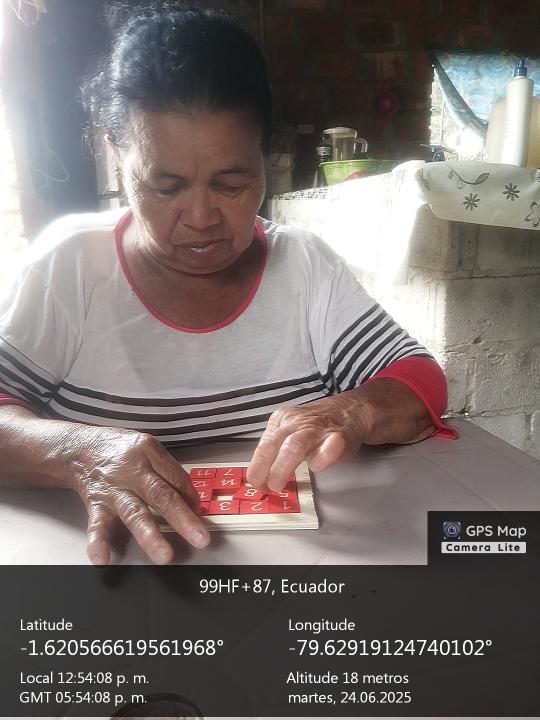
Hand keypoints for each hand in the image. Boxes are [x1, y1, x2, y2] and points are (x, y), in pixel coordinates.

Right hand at [68, 426, 209, 565]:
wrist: (80, 447)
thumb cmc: (121, 452)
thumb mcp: (148, 449)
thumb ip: (169, 473)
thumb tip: (192, 502)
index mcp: (149, 453)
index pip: (177, 479)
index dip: (192, 499)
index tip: (201, 516)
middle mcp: (132, 471)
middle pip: (161, 495)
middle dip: (182, 519)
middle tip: (200, 539)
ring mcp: (114, 488)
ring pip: (134, 512)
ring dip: (149, 535)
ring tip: (163, 554)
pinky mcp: (95, 503)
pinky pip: (96, 524)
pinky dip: (98, 541)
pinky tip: (102, 557)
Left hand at [246, 381, 434, 491]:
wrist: (352, 410)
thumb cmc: (318, 425)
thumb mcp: (291, 429)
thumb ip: (277, 450)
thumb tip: (259, 477)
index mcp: (282, 420)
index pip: (264, 444)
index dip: (257, 466)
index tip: (255, 483)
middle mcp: (297, 422)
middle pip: (275, 444)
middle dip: (266, 468)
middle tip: (265, 487)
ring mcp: (319, 429)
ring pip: (295, 445)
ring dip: (283, 467)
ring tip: (278, 483)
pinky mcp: (340, 437)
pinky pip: (330, 446)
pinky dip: (322, 457)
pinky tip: (317, 466)